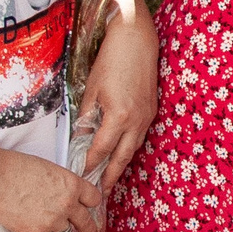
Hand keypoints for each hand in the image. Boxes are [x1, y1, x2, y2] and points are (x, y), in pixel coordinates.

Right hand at [0, 147, 105, 231]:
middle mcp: (67, 204)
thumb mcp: (51, 169)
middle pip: (86, 222)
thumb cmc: (18, 168)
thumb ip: (63, 184)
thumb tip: (67, 194)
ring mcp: (53, 220)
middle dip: (90, 230)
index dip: (91, 203)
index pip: (94, 199)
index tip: (90, 208)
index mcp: (72, 184)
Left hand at [78, 7, 157, 192]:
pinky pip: (139, 135)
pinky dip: (129, 146)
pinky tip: (121, 149)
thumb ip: (87, 117)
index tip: (82, 174)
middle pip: (123, 157)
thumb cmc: (111, 60)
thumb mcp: (91, 90)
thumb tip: (81, 137)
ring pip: (133, 147)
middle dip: (111, 176)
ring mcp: (147, 116)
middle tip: (101, 191)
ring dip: (122, 163)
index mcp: (119, 116)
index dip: (91, 163)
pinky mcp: (151, 109)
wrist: (137, 40)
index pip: (102, 149)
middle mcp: (136, 121)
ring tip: (110, 175)